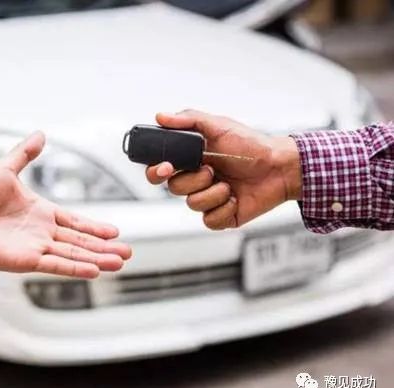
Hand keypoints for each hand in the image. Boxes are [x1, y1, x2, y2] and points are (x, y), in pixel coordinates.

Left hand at [0, 132, 131, 277]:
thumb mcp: (6, 168)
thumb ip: (25, 154)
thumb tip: (40, 133)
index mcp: (42, 212)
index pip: (76, 222)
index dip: (95, 228)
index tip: (115, 231)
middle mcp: (43, 232)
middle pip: (80, 241)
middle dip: (104, 247)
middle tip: (127, 252)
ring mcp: (36, 247)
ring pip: (74, 254)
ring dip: (97, 259)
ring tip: (119, 262)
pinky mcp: (26, 260)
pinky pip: (56, 264)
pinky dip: (76, 268)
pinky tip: (94, 270)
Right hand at [146, 110, 301, 229]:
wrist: (280, 168)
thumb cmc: (252, 145)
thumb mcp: (219, 126)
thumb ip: (189, 120)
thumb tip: (161, 117)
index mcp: (191, 160)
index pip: (160, 169)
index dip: (156, 171)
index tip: (166, 167)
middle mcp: (197, 180)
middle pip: (173, 188)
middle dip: (193, 180)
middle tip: (211, 170)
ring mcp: (209, 199)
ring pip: (192, 204)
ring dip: (213, 193)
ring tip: (230, 184)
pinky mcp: (222, 216)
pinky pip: (210, 220)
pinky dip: (224, 208)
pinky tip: (236, 198)